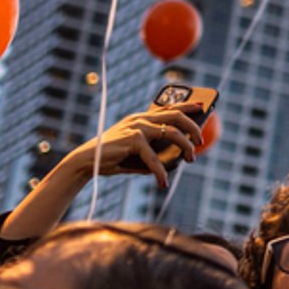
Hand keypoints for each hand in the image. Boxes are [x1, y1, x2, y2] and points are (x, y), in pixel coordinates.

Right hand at [64, 107, 202, 188]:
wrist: (86, 161)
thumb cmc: (111, 157)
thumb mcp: (137, 152)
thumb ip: (155, 153)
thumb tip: (176, 162)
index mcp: (141, 118)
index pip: (168, 107)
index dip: (187, 105)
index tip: (202, 107)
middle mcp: (140, 119)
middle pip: (176, 116)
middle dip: (193, 127)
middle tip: (200, 143)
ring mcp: (137, 127)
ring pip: (172, 132)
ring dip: (185, 147)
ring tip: (190, 159)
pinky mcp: (133, 139)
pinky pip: (155, 157)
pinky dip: (161, 171)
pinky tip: (162, 182)